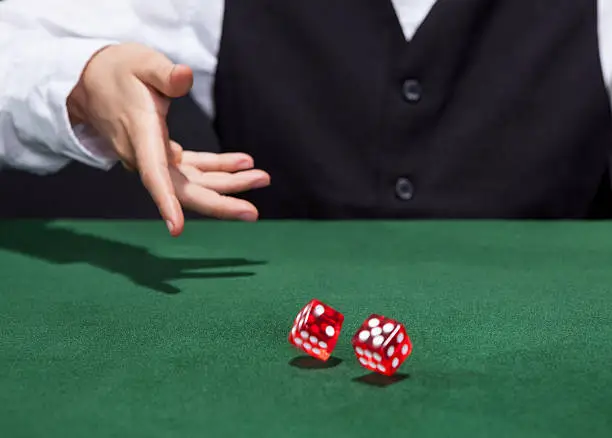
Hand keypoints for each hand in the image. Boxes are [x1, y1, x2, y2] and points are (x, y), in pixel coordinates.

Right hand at [67, 43, 269, 235]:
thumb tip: (184, 77)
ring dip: (228, 184)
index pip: (153, 174)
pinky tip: (242, 163)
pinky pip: (193, 169)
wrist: (91, 82)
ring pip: (193, 182)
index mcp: (141, 135)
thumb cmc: (116, 70)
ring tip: (262, 178)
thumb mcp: (141, 63)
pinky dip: (219, 167)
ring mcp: (155, 159)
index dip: (166, 202)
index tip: (177, 228)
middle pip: (183, 190)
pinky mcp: (162, 155)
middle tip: (252, 212)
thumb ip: (164, 73)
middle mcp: (146, 155)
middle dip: (219, 203)